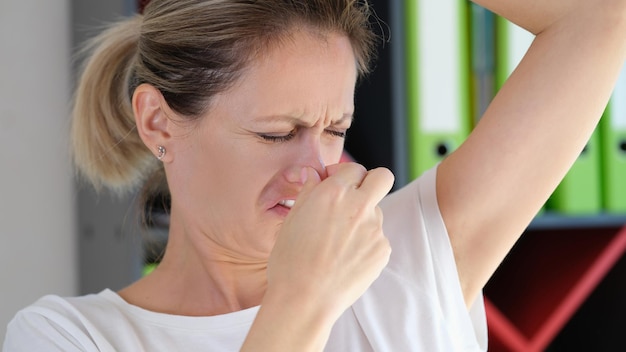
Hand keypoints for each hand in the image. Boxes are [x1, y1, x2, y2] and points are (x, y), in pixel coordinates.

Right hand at [266, 162, 394, 321]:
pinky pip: (377, 238)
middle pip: (382, 177)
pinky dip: (365, 243)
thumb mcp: (292, 219)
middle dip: (371, 181)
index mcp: (334, 193)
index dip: (344, 174)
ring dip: (363, 218)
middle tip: (355, 196)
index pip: (353, 168)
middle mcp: (359, 206)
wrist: (305, 300)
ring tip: (338, 242)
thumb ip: (309, 191)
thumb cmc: (291, 261)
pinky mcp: (382, 250)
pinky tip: (346, 258)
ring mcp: (374, 229)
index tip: (335, 184)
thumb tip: (315, 174)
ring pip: (376, 212)